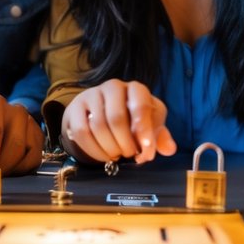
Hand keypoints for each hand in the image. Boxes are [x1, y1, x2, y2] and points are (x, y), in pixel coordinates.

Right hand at [60, 80, 176, 164]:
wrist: (99, 112)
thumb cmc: (130, 119)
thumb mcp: (148, 126)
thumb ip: (159, 138)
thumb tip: (169, 149)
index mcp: (135, 89)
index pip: (140, 105)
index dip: (143, 129)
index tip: (145, 150)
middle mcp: (113, 87)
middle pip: (116, 118)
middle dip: (125, 143)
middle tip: (130, 155)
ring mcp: (91, 95)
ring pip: (98, 126)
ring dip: (110, 148)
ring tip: (117, 155)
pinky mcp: (75, 108)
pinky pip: (81, 132)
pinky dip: (94, 150)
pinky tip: (102, 156)